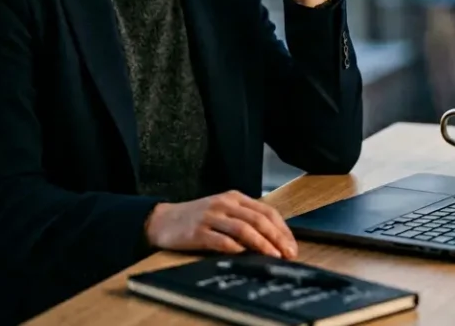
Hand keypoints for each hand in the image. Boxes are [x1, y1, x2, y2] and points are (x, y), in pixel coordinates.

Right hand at [143, 190, 298, 259]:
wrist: (163, 220)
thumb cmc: (196, 218)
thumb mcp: (223, 211)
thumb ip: (244, 220)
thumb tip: (272, 240)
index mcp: (234, 198)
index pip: (266, 211)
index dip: (282, 229)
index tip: (292, 245)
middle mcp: (225, 204)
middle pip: (258, 220)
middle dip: (277, 238)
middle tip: (288, 253)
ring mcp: (211, 216)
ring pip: (243, 229)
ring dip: (262, 244)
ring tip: (274, 256)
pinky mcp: (198, 231)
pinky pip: (221, 240)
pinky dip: (236, 248)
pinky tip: (245, 256)